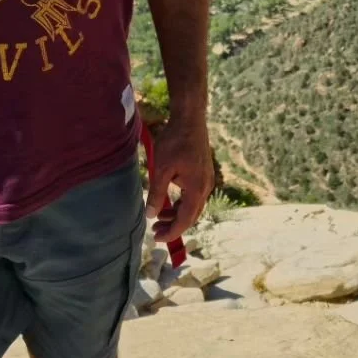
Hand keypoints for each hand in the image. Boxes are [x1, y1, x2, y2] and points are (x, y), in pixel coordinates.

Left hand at [146, 112, 213, 243]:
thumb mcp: (162, 169)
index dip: (171, 232)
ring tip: (159, 216)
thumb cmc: (175, 141)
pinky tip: (169, 201)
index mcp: (197, 189)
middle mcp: (206, 187)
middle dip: (174, 225)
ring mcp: (207, 179)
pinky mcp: (204, 172)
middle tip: (155, 230)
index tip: (156, 238)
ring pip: (193, 205)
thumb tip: (151, 215)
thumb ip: (157, 193)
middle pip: (191, 215)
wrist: (190, 119)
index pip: (185, 220)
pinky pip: (194, 195)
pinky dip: (182, 203)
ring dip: (177, 214)